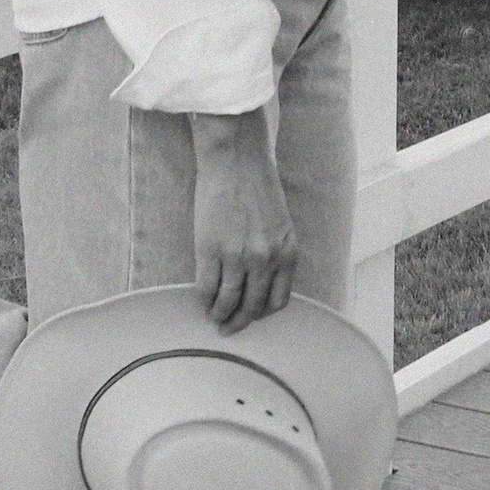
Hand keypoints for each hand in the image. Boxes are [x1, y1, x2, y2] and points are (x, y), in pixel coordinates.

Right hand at [189, 108, 297, 328]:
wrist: (236, 161)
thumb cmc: (258, 187)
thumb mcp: (280, 224)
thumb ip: (275, 253)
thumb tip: (260, 283)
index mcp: (287, 253)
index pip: (278, 300)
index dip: (262, 313)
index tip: (252, 316)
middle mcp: (266, 259)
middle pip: (252, 306)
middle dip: (239, 322)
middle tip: (228, 328)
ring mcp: (238, 257)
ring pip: (228, 302)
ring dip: (219, 315)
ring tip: (213, 317)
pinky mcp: (211, 250)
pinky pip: (206, 288)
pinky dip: (203, 300)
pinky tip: (202, 301)